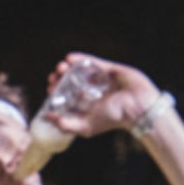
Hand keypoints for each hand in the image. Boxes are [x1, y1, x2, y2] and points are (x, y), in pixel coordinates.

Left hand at [40, 53, 161, 138]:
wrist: (136, 107)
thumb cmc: (112, 119)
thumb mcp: (85, 127)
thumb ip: (66, 125)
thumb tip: (47, 117)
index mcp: (88, 105)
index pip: (69, 96)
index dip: (57, 92)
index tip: (50, 88)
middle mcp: (94, 92)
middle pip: (73, 82)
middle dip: (61, 78)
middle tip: (53, 77)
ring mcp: (102, 80)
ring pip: (82, 71)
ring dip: (68, 68)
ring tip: (60, 68)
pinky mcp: (110, 69)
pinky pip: (94, 62)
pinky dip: (81, 58)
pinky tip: (69, 58)